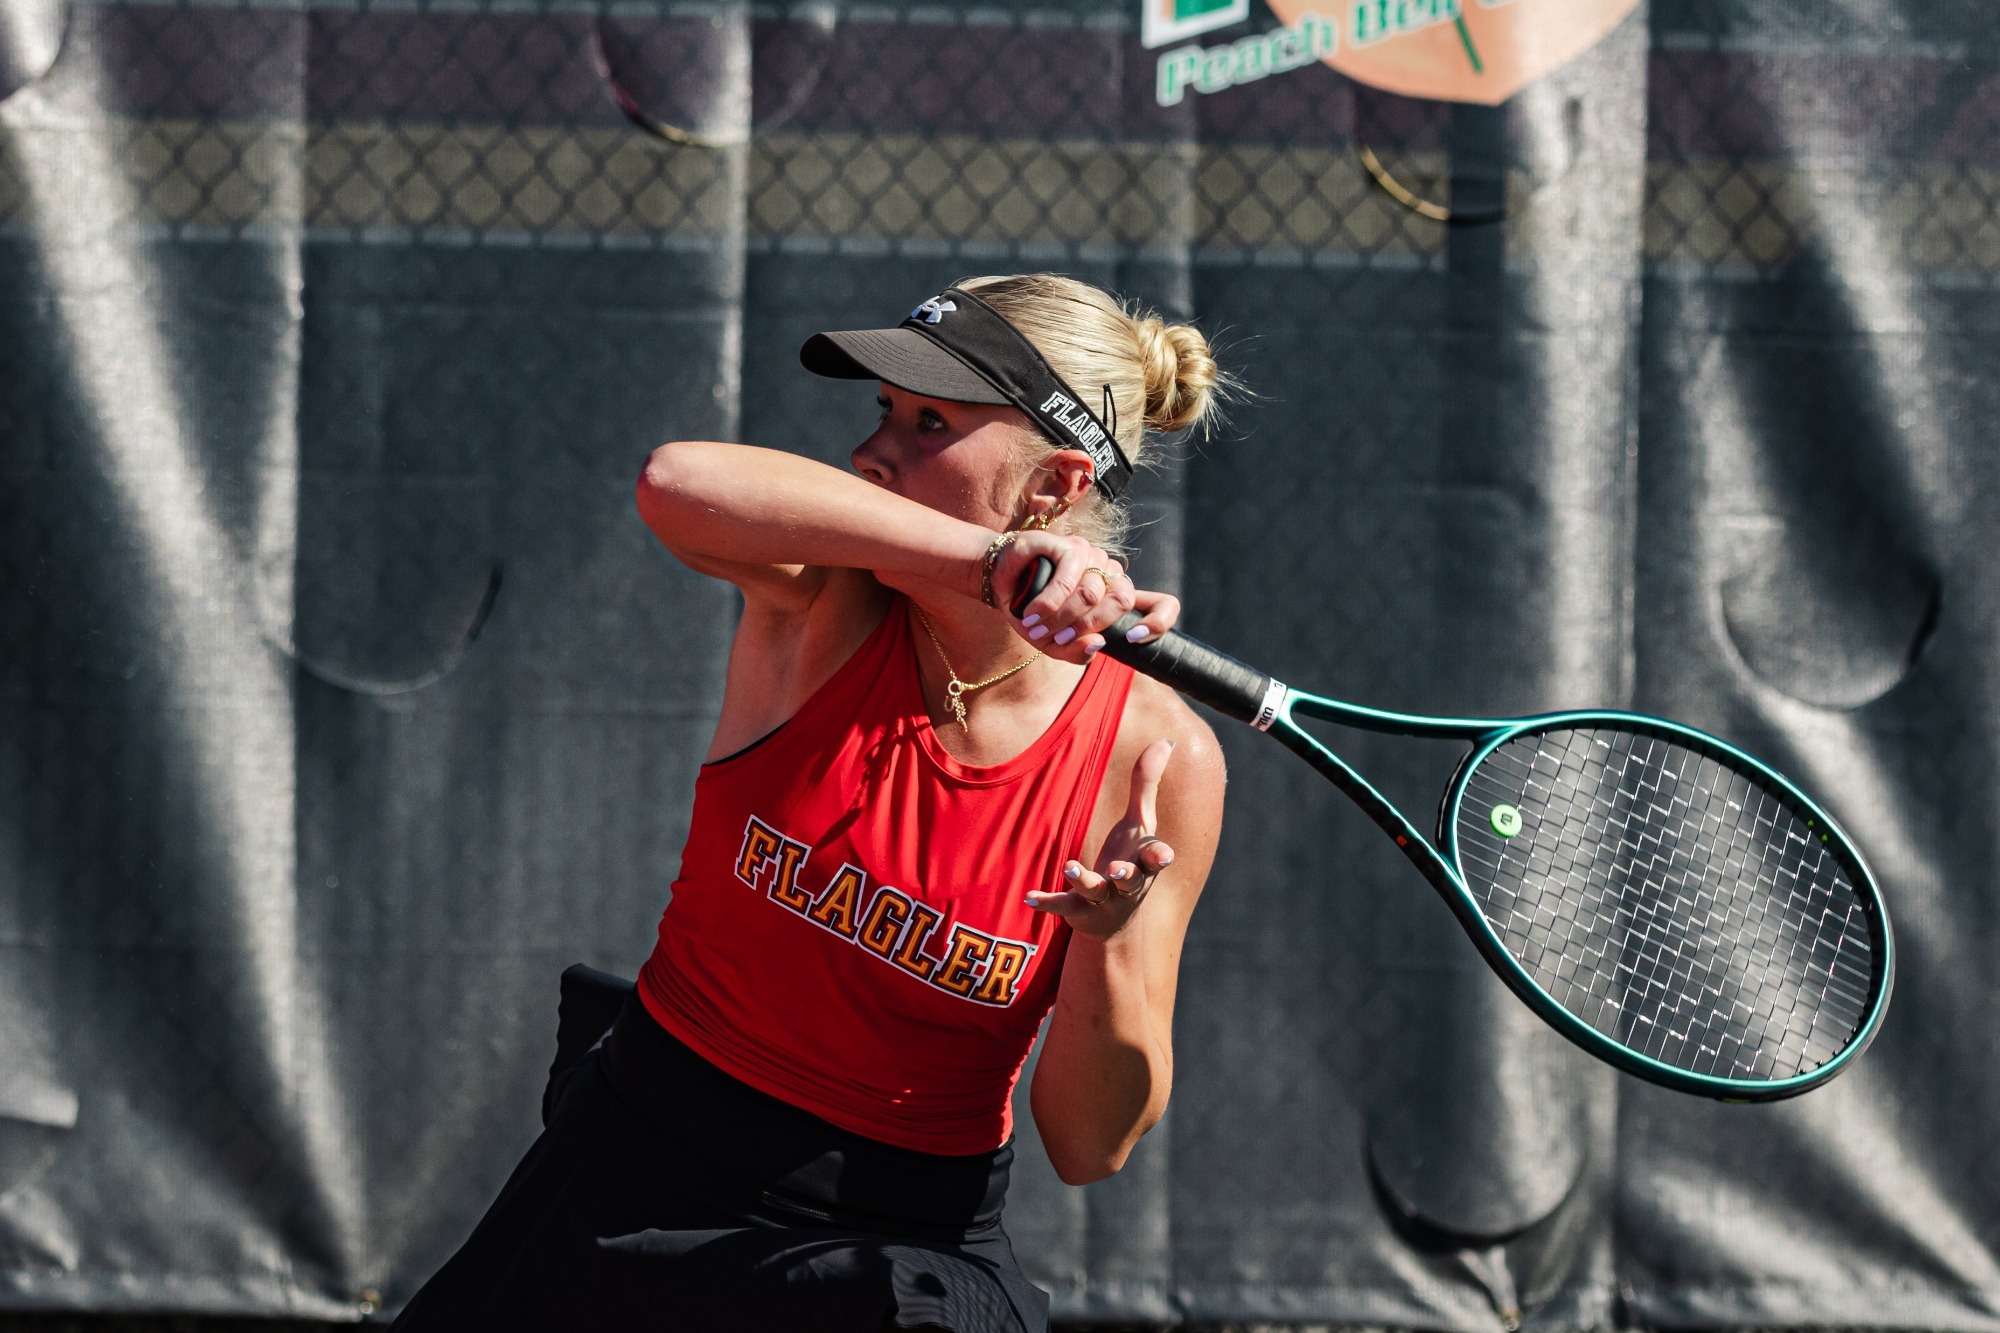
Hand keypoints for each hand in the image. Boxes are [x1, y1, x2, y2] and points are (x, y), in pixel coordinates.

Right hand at [993, 533, 1180, 662]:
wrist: (999, 582)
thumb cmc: (1031, 611)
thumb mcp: (1052, 643)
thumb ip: (1076, 652)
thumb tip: (1098, 645)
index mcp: (1115, 597)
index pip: (1162, 605)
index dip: (1159, 622)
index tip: (1134, 638)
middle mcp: (1109, 574)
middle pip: (1122, 602)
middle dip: (1086, 627)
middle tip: (1056, 638)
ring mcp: (1092, 557)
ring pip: (1092, 594)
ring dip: (1061, 618)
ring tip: (1036, 626)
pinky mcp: (1070, 546)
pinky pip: (1069, 579)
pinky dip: (1049, 602)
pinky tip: (1034, 612)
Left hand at [1026, 739, 1175, 939]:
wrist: (1116, 922)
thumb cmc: (1131, 859)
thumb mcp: (1140, 825)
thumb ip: (1147, 784)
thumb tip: (1166, 739)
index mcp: (1144, 862)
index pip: (1156, 860)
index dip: (1160, 857)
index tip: (1164, 856)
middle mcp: (1127, 883)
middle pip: (1129, 880)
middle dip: (1125, 875)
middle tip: (1116, 870)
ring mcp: (1102, 898)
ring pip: (1093, 891)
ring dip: (1083, 879)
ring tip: (1070, 866)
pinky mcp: (1078, 910)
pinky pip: (1061, 905)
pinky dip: (1046, 901)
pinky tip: (1029, 897)